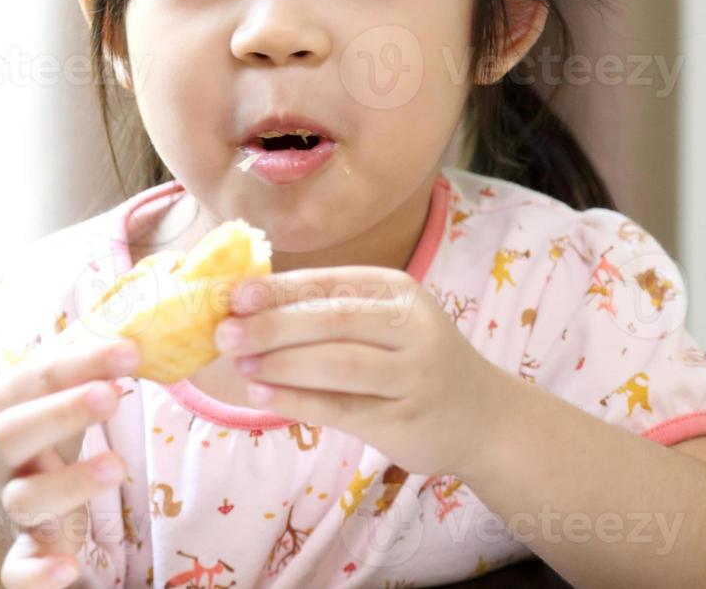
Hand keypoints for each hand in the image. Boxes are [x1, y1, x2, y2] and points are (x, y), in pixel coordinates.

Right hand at [0, 333, 139, 587]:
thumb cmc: (42, 427)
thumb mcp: (56, 389)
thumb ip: (90, 358)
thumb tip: (144, 320)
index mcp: (12, 404)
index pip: (41, 375)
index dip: (83, 361)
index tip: (131, 350)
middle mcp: (4, 452)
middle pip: (17, 431)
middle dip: (62, 412)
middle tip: (113, 395)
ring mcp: (11, 501)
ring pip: (26, 498)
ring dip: (69, 484)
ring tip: (117, 467)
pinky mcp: (22, 549)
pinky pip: (19, 568)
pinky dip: (38, 573)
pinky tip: (68, 569)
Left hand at [214, 266, 505, 478]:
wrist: (481, 416)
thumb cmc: (412, 360)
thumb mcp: (383, 322)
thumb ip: (326, 312)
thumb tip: (244, 306)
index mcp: (398, 292)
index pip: (331, 285)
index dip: (279, 289)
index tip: (234, 295)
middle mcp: (412, 327)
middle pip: (333, 320)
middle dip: (272, 325)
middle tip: (224, 331)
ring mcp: (413, 375)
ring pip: (338, 364)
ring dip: (281, 362)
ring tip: (239, 362)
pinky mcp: (405, 421)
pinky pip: (342, 408)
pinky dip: (297, 400)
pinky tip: (262, 392)